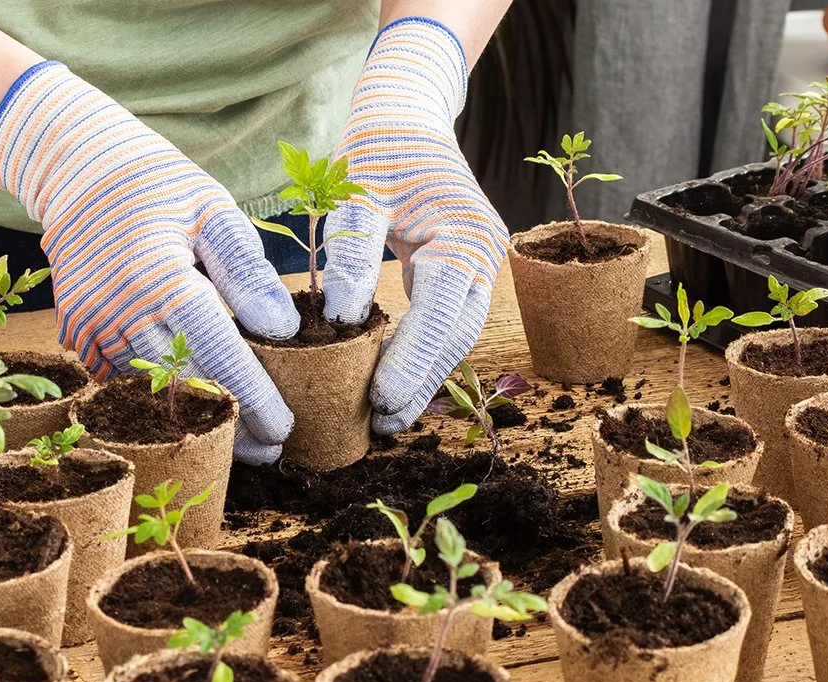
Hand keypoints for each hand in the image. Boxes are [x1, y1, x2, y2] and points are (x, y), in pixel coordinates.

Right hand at [0, 62, 297, 463]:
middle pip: (184, 385)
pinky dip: (159, 397)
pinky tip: (194, 410)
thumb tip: (283, 330)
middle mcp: (118, 310)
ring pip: (150, 392)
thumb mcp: (212, 210)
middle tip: (270, 449)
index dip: (252, 396)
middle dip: (229, 423)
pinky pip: (122, 379)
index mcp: (158, 277)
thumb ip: (248, 272)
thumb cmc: (159, 185)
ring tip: (239, 440)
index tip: (283, 428)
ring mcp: (91, 326)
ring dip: (196, 418)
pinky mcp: (78, 332)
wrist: (77, 170)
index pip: (217, 353)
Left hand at [321, 17, 507, 433]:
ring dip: (424, 376)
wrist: (407, 112)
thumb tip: (343, 318)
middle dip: (421, 381)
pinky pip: (448, 321)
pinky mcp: (464, 270)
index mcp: (465, 233)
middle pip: (458, 333)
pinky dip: (423, 353)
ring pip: (457, 334)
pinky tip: (395, 384)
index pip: (442, 311)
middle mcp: (484, 253)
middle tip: (381, 423)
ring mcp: (481, 263)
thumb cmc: (378, 144)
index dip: (413, 360)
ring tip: (386, 418)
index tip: (380, 399)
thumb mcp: (356, 185)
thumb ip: (351, 247)